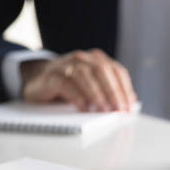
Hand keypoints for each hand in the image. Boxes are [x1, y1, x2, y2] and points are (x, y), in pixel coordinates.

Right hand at [21, 48, 136, 111]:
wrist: (38, 80)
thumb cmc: (71, 85)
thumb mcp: (92, 85)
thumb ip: (110, 90)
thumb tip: (130, 102)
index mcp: (96, 59)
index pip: (116, 70)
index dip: (125, 88)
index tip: (129, 106)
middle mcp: (82, 58)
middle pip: (102, 71)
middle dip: (113, 91)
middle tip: (118, 109)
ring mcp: (65, 65)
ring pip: (84, 75)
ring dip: (96, 94)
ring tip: (103, 110)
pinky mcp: (51, 76)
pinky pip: (65, 84)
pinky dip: (77, 97)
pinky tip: (84, 108)